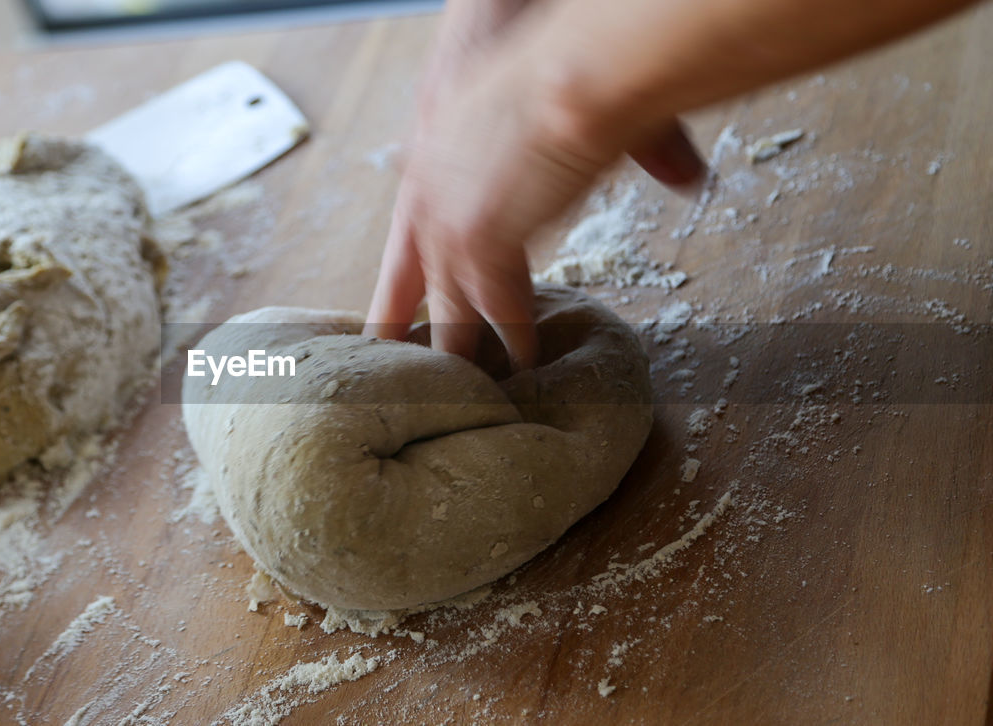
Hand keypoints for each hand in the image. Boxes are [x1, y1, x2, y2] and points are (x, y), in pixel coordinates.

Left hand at [366, 5, 704, 367]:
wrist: (568, 69)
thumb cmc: (568, 70)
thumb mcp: (563, 113)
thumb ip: (599, 152)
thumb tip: (683, 177)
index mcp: (429, 160)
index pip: (405, 244)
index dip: (398, 291)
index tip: (386, 330)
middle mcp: (422, 196)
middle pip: (412, 284)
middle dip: (415, 337)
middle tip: (414, 381)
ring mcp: (445, 224)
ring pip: (448, 309)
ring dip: (464, 354)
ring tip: (469, 397)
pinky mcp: (477, 245)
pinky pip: (496, 311)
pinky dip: (515, 341)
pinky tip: (524, 367)